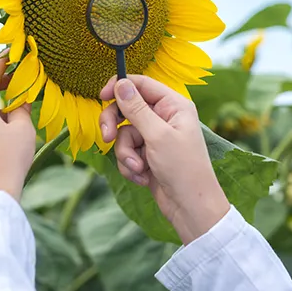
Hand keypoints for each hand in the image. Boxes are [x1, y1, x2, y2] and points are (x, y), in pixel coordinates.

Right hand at [99, 75, 229, 244]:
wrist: (190, 207)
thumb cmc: (183, 169)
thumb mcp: (157, 135)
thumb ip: (136, 108)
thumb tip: (121, 83)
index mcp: (173, 106)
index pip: (141, 84)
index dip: (120, 87)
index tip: (101, 97)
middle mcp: (164, 118)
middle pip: (126, 109)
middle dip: (115, 126)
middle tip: (107, 138)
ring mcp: (155, 138)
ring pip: (124, 135)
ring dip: (126, 154)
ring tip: (139, 168)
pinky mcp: (148, 155)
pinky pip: (127, 153)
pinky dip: (131, 166)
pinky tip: (144, 178)